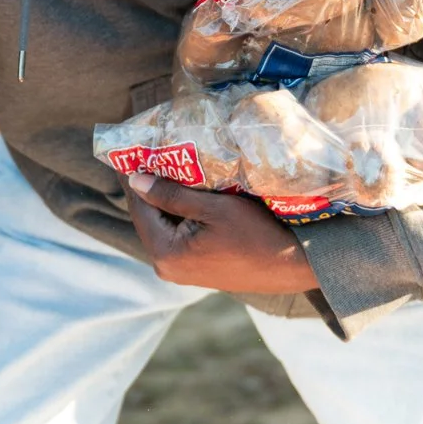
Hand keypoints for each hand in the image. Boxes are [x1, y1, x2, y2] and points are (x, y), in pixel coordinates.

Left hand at [125, 172, 320, 294]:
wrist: (292, 265)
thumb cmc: (256, 234)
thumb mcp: (214, 208)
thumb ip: (172, 195)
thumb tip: (135, 179)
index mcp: (165, 253)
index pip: (139, 207)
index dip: (134, 177)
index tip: (131, 151)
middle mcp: (166, 267)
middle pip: (149, 218)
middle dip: (149, 188)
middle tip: (150, 154)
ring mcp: (181, 272)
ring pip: (163, 227)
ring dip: (165, 201)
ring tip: (169, 167)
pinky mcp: (196, 270)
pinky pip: (178, 237)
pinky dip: (179, 215)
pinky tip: (187, 194)